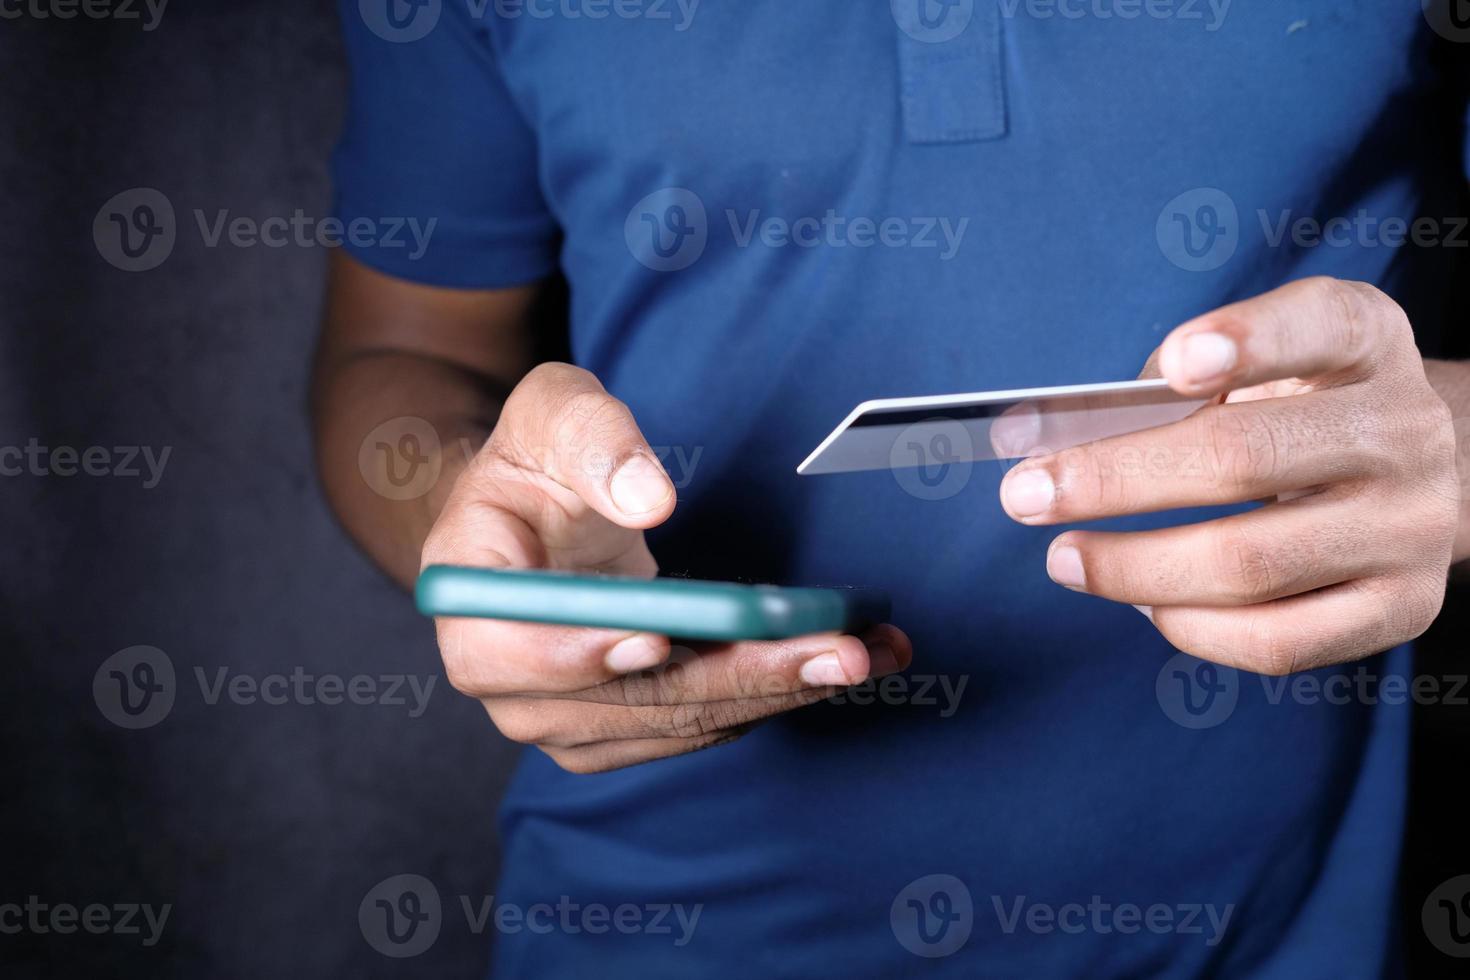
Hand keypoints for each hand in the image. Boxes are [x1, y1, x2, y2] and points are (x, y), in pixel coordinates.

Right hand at [423, 363, 910, 771]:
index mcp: (467, 592)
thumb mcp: (551, 409)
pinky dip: (769, 695)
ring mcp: (561, 711)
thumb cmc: (536, 457)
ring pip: (672, 722)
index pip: (502, 650)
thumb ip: (592, 438)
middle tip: (835, 650)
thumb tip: (650, 497)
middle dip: (735, 676)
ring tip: (863, 652)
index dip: (575, 653)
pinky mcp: (618, 726)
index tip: (657, 637)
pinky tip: (835, 663)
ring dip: (773, 692)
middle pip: (618, 701)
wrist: (535, 514)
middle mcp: (503, 675)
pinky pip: (696, 725)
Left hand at [998, 277, 1458, 674]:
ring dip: (1131, 568)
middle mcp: (1403, 432)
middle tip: (1023, 496)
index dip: (1247, 341)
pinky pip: (1276, 640)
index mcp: (1366, 342)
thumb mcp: (1265, 355)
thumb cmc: (1303, 404)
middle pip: (1243, 460)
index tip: (1178, 364)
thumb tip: (1068, 439)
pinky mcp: (1400, 608)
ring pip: (1248, 567)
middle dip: (1113, 481)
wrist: (1420, 474)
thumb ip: (1184, 375)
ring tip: (1064, 559)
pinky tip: (1142, 602)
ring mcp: (1410, 528)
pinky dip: (1190, 626)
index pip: (1318, 325)